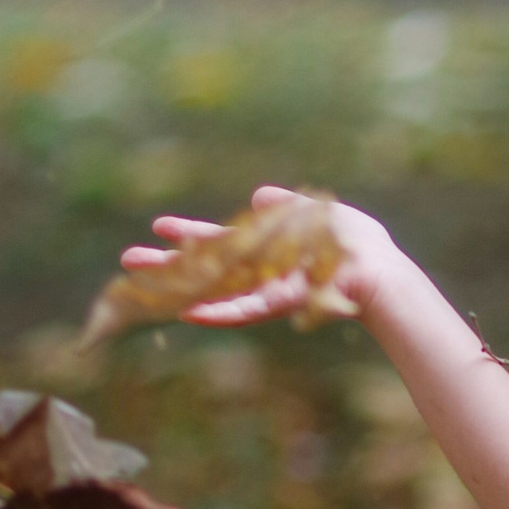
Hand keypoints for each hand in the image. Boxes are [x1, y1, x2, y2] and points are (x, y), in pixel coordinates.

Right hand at [115, 183, 401, 326]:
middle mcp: (261, 272)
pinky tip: (186, 312)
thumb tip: (256, 196)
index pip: (220, 241)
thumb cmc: (355, 242)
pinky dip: (215, 312)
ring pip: (213, 291)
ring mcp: (266, 290)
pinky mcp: (279, 305)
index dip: (191, 234)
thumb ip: (283, 207)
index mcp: (267, 248)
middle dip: (169, 264)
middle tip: (128, 260)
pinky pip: (242, 311)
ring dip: (177, 288)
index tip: (160, 226)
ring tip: (139, 284)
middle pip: (206, 268)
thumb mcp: (314, 213)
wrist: (379, 269)